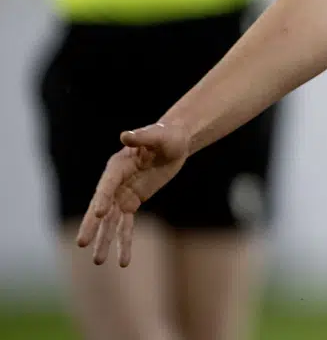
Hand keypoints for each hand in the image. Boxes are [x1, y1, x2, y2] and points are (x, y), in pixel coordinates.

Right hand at [75, 123, 190, 265]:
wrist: (174, 143)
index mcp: (117, 166)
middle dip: (92, 226)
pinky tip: (123, 261)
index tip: (98, 213)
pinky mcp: (132, 202)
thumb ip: (143, 136)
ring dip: (105, 241)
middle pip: (101, 207)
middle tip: (81, 243)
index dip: (103, 198)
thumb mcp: (158, 135)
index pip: (107, 185)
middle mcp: (115, 183)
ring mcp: (122, 195)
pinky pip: (126, 225)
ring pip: (111, 222)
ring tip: (97, 262)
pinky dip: (124, 241)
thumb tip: (126, 135)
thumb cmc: (166, 136)